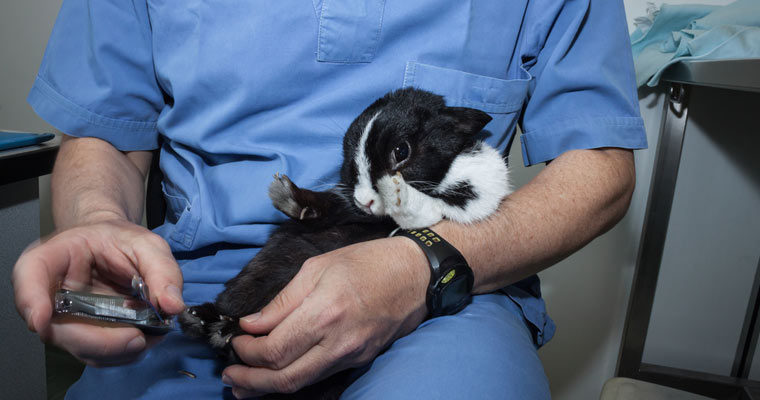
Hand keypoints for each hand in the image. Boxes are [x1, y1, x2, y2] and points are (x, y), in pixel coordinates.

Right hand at [12, 218, 184, 366]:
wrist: (116, 247)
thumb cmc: (121, 240)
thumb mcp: (146, 244)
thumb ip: (162, 270)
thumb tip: (173, 306)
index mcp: (52, 258)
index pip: (29, 276)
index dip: (30, 300)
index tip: (41, 320)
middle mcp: (50, 294)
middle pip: (58, 328)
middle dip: (99, 341)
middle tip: (137, 339)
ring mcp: (66, 319)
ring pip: (81, 348)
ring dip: (118, 350)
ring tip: (150, 335)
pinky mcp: (85, 335)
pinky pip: (99, 354)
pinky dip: (124, 352)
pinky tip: (144, 337)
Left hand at [223, 237, 429, 397]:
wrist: (415, 274)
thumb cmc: (367, 262)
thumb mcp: (318, 267)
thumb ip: (283, 301)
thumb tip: (252, 324)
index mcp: (323, 312)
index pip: (274, 349)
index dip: (247, 352)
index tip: (236, 341)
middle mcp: (337, 341)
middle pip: (284, 377)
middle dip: (250, 379)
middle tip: (229, 375)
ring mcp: (351, 355)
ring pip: (302, 383)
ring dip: (267, 387)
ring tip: (245, 384)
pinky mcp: (360, 360)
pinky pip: (320, 375)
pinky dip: (294, 379)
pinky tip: (279, 374)